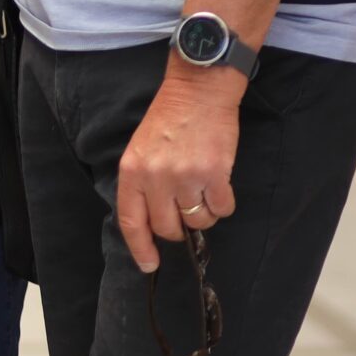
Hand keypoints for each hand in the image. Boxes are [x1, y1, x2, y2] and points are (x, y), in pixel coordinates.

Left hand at [115, 66, 240, 272]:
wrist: (198, 91)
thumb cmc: (169, 120)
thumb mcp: (141, 150)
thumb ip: (143, 184)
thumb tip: (152, 223)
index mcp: (132, 170)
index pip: (131, 221)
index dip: (140, 248)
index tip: (149, 265)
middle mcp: (155, 177)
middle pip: (167, 228)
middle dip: (179, 226)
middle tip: (186, 206)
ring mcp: (184, 176)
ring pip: (197, 221)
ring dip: (203, 213)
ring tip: (203, 186)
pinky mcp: (213, 174)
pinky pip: (221, 209)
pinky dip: (223, 203)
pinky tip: (219, 183)